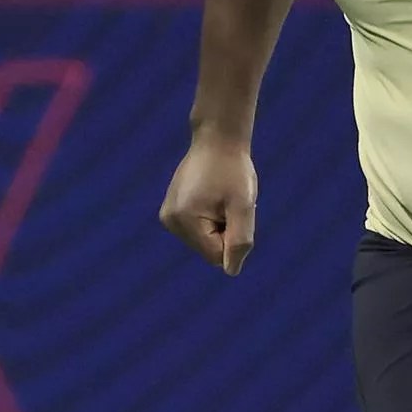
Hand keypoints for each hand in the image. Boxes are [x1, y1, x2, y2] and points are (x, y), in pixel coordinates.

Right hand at [159, 134, 256, 273]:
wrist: (217, 140)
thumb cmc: (233, 170)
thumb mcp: (243, 205)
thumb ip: (239, 240)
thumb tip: (230, 271)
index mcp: (184, 220)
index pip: (217, 255)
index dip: (233, 237)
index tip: (233, 210)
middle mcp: (170, 221)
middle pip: (209, 250)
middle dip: (225, 232)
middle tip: (227, 202)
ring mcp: (168, 217)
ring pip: (204, 242)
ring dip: (218, 225)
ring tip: (220, 198)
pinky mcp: (171, 212)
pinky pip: (198, 231)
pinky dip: (210, 219)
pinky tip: (211, 197)